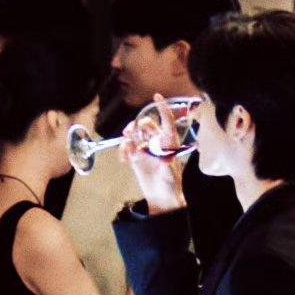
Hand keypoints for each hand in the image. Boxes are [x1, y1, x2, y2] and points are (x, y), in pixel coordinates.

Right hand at [121, 93, 186, 215]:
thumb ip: (166, 164)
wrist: (162, 197)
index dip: (162, 108)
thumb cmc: (171, 185)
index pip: (166, 121)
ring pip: (135, 134)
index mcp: (169, 143)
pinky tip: (123, 160)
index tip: (156, 96)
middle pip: (146, 124)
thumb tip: (163, 156)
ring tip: (127, 146)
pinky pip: (127, 147)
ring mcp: (145, 148)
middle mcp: (156, 142)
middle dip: (138, 125)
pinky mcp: (136, 156)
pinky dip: (123, 150)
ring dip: (128, 136)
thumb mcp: (170, 174)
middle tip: (131, 133)